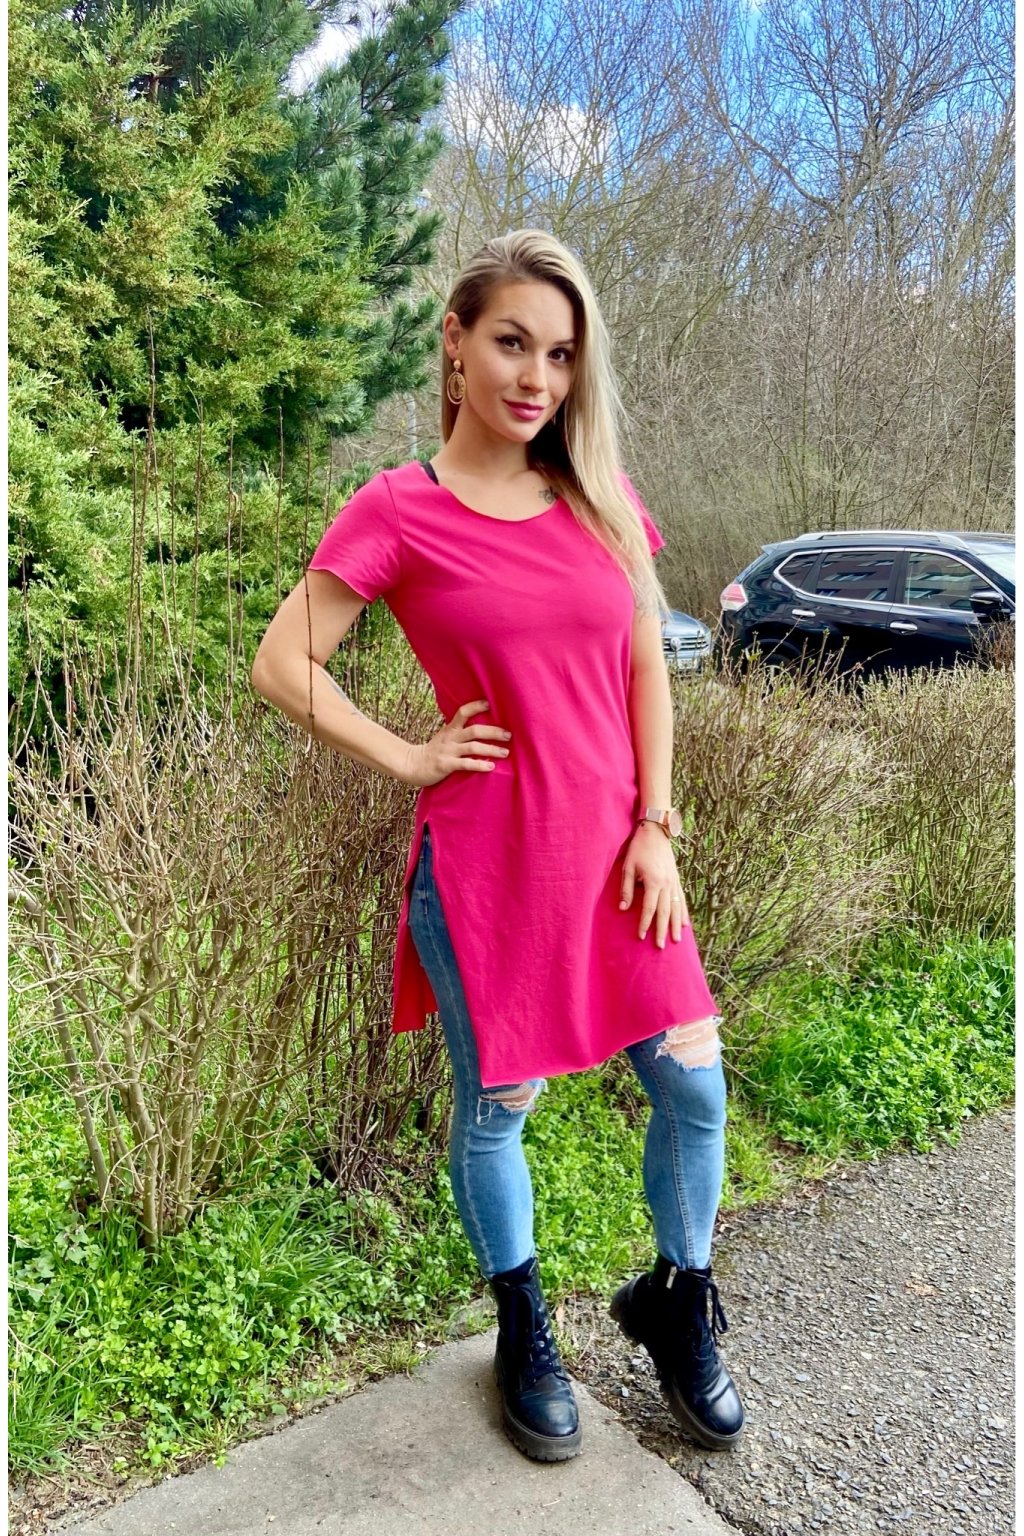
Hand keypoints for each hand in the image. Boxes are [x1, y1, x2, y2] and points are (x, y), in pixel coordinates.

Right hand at [400, 698, 511, 786]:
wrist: (412, 765)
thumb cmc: (433, 752)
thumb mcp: (445, 737)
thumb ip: (459, 732)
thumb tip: (481, 728)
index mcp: (450, 729)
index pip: (463, 712)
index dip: (476, 706)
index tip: (490, 704)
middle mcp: (450, 738)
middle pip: (474, 730)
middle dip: (493, 732)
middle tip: (509, 735)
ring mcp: (448, 751)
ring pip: (473, 747)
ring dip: (491, 749)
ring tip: (505, 752)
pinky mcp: (446, 765)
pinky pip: (465, 764)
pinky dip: (479, 764)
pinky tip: (490, 766)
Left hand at [619, 823, 689, 946]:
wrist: (656, 831)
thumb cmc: (639, 848)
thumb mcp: (628, 867)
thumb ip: (626, 889)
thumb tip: (623, 909)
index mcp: (654, 882)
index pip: (650, 909)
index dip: (645, 924)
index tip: (641, 936)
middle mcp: (667, 884)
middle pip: (665, 912)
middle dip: (662, 930)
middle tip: (660, 946)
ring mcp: (674, 882)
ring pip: (677, 908)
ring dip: (676, 925)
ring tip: (676, 940)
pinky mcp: (677, 879)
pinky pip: (682, 899)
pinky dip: (684, 912)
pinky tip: (685, 923)